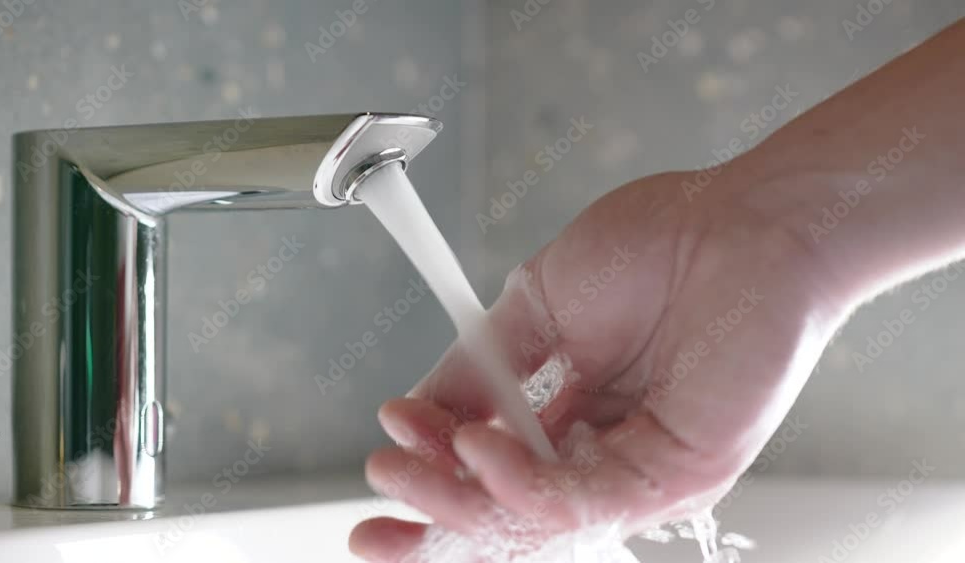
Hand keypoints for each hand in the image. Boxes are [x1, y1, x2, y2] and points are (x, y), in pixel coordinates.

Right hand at [349, 165, 847, 560]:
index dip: (431, 483)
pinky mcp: (673, 476)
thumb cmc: (660, 248)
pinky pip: (581, 499)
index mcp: (570, 419)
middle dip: (431, 514)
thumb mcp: (538, 307)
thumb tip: (418, 411)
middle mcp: (600, 455)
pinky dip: (519, 480)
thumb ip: (479, 366)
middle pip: (505, 513)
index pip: (491, 473)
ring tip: (404, 462)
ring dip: (457, 495)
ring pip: (532, 517)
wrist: (743, 221)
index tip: (379, 467)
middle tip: (378, 488)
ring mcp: (636, 472)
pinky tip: (476, 446)